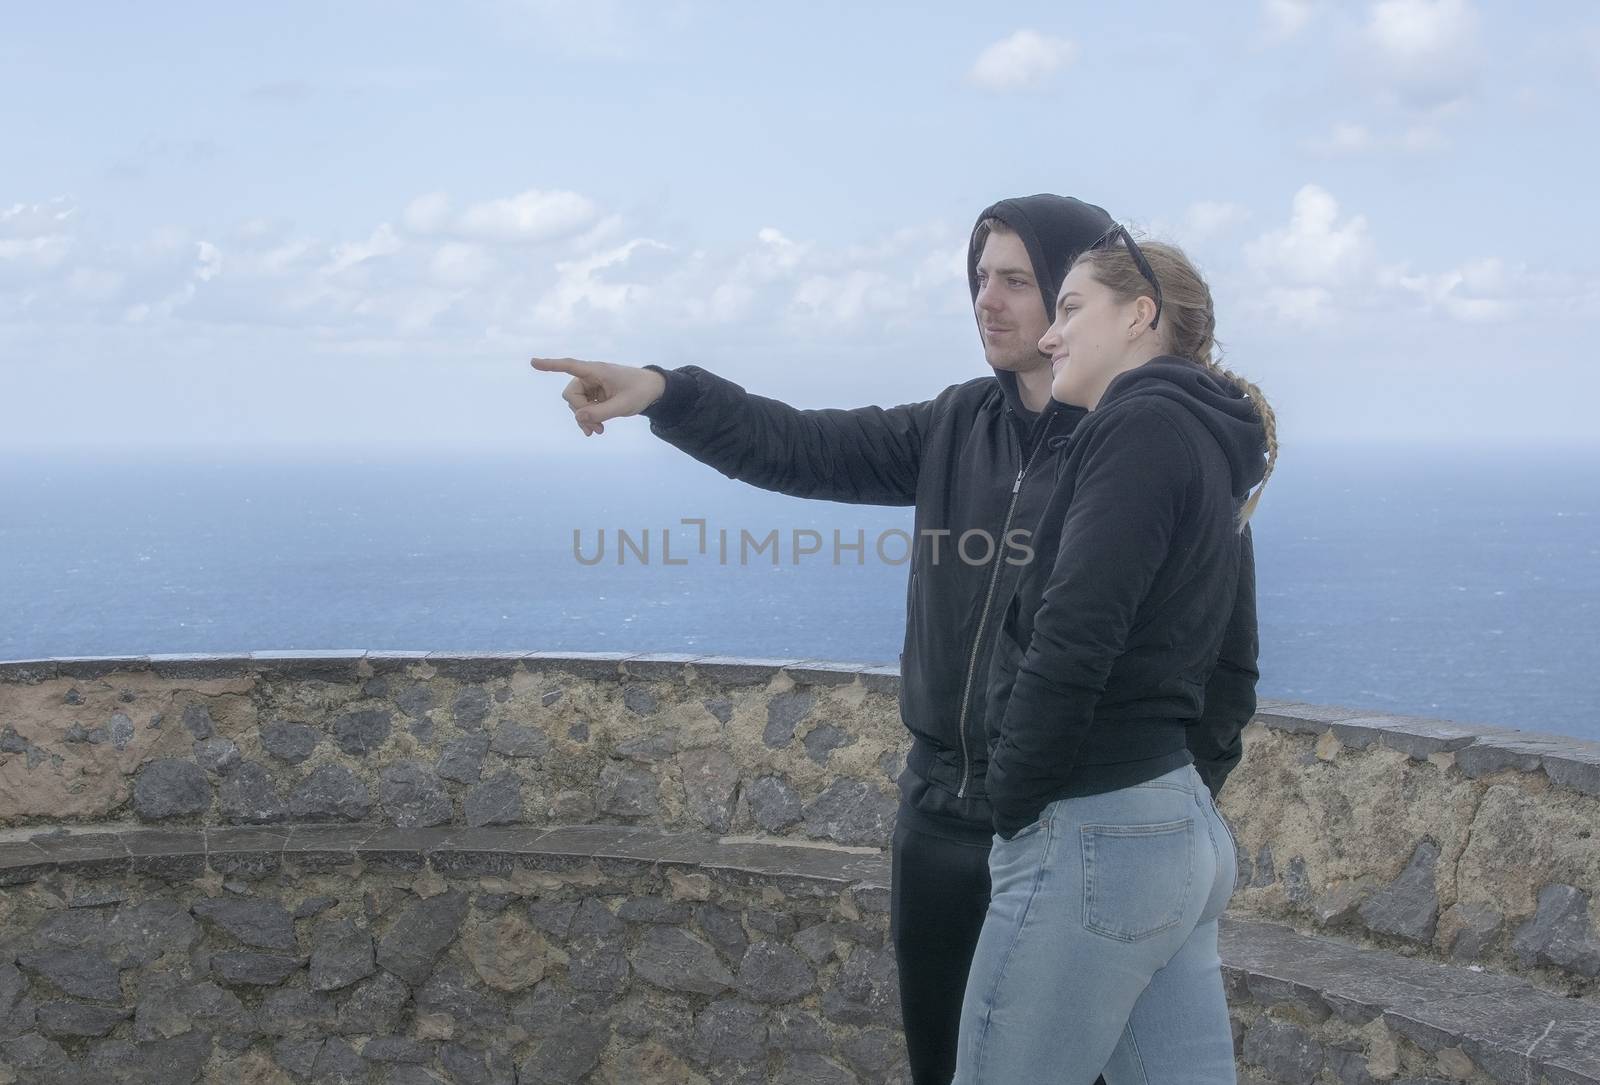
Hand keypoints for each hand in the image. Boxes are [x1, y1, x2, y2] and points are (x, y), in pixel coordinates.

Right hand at [529, 357, 667, 436]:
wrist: (653, 391)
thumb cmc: (640, 391)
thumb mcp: (623, 405)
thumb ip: (601, 413)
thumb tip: (579, 417)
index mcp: (597, 371)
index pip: (570, 366)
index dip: (551, 365)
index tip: (533, 362)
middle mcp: (591, 376)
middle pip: (571, 395)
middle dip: (580, 412)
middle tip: (595, 428)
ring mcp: (592, 385)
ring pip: (575, 404)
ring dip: (585, 418)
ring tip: (599, 431)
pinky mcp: (595, 394)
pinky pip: (583, 408)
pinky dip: (588, 419)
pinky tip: (596, 430)